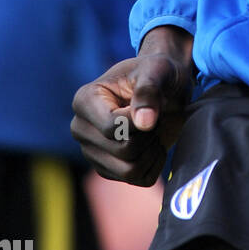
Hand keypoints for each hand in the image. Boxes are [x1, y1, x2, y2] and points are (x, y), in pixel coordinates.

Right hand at [70, 26, 193, 185]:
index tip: (152, 103)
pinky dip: (155, 163)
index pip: (112, 127)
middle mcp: (82, 129)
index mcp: (85, 100)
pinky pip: (138, 179)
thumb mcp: (158, 70)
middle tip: (154, 116)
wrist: (167, 87)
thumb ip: (149, 91)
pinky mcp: (108, 169)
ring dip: (152, 151)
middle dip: (149, 134)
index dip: (140, 121)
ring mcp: (92, 152)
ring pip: (129, 170)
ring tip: (154, 130)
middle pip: (122, 150)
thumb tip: (143, 123)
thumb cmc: (159, 73)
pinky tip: (155, 144)